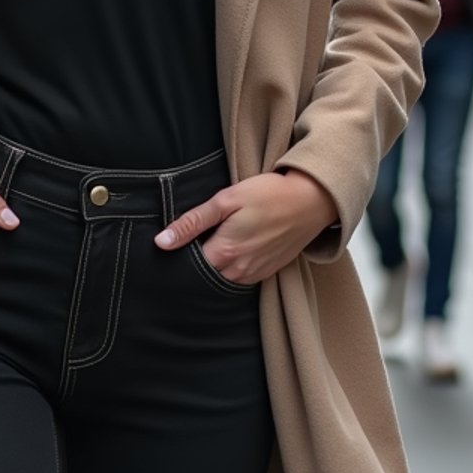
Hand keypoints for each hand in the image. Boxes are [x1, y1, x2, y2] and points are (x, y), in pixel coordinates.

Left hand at [153, 170, 338, 284]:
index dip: (179, 254)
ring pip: (223, 278)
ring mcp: (255, 274)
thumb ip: (193, 222)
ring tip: (216, 240)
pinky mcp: (267, 272)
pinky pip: (241, 278)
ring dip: (215, 265)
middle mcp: (238, 270)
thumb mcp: (226, 200)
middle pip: (205, 275)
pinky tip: (235, 247)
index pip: (188, 266)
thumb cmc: (269, 195)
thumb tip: (162, 242)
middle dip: (196, 261)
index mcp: (224, 252)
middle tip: (196, 238)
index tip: (176, 241)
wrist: (311, 201)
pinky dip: (233, 267)